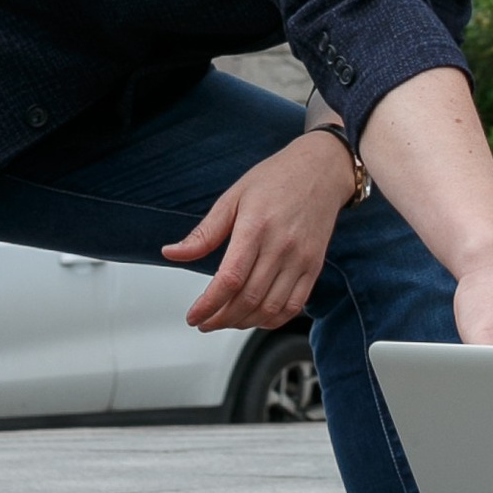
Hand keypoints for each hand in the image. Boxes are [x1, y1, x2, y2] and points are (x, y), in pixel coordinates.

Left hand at [164, 134, 354, 331]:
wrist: (320, 170)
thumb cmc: (276, 179)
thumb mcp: (233, 197)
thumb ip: (204, 233)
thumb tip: (172, 253)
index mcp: (255, 227)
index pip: (230, 279)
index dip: (208, 305)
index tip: (193, 316)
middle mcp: (281, 246)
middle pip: (248, 298)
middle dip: (221, 318)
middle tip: (205, 321)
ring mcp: (301, 259)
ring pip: (270, 308)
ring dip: (244, 322)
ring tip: (226, 319)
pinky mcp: (315, 267)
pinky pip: (295, 305)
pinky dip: (273, 320)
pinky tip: (256, 317)